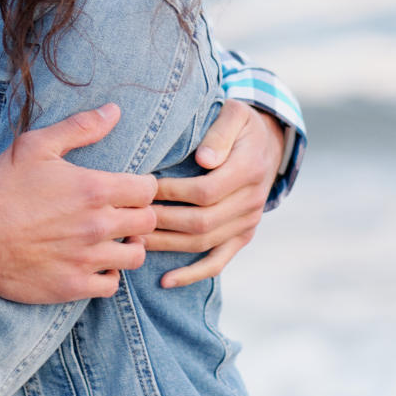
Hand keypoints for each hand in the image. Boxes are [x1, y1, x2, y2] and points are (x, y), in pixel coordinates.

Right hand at [0, 105, 157, 303]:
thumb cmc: (2, 187)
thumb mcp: (36, 146)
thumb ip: (80, 128)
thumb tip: (114, 110)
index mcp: (94, 189)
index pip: (147, 189)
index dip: (142, 185)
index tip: (131, 186)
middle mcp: (98, 225)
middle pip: (148, 222)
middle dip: (139, 213)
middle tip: (122, 211)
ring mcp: (88, 259)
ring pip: (136, 255)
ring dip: (128, 244)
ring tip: (114, 238)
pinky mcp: (75, 286)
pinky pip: (112, 285)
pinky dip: (108, 274)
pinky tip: (95, 262)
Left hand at [148, 101, 285, 287]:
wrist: (268, 144)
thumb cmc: (241, 123)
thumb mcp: (235, 114)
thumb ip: (220, 134)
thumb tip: (204, 159)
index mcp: (249, 169)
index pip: (205, 190)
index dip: (171, 192)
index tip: (142, 187)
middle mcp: (252, 201)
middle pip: (202, 221)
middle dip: (162, 221)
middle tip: (128, 217)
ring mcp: (248, 223)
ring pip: (204, 243)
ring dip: (167, 245)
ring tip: (134, 241)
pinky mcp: (242, 236)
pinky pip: (218, 261)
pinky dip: (193, 274)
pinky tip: (165, 282)